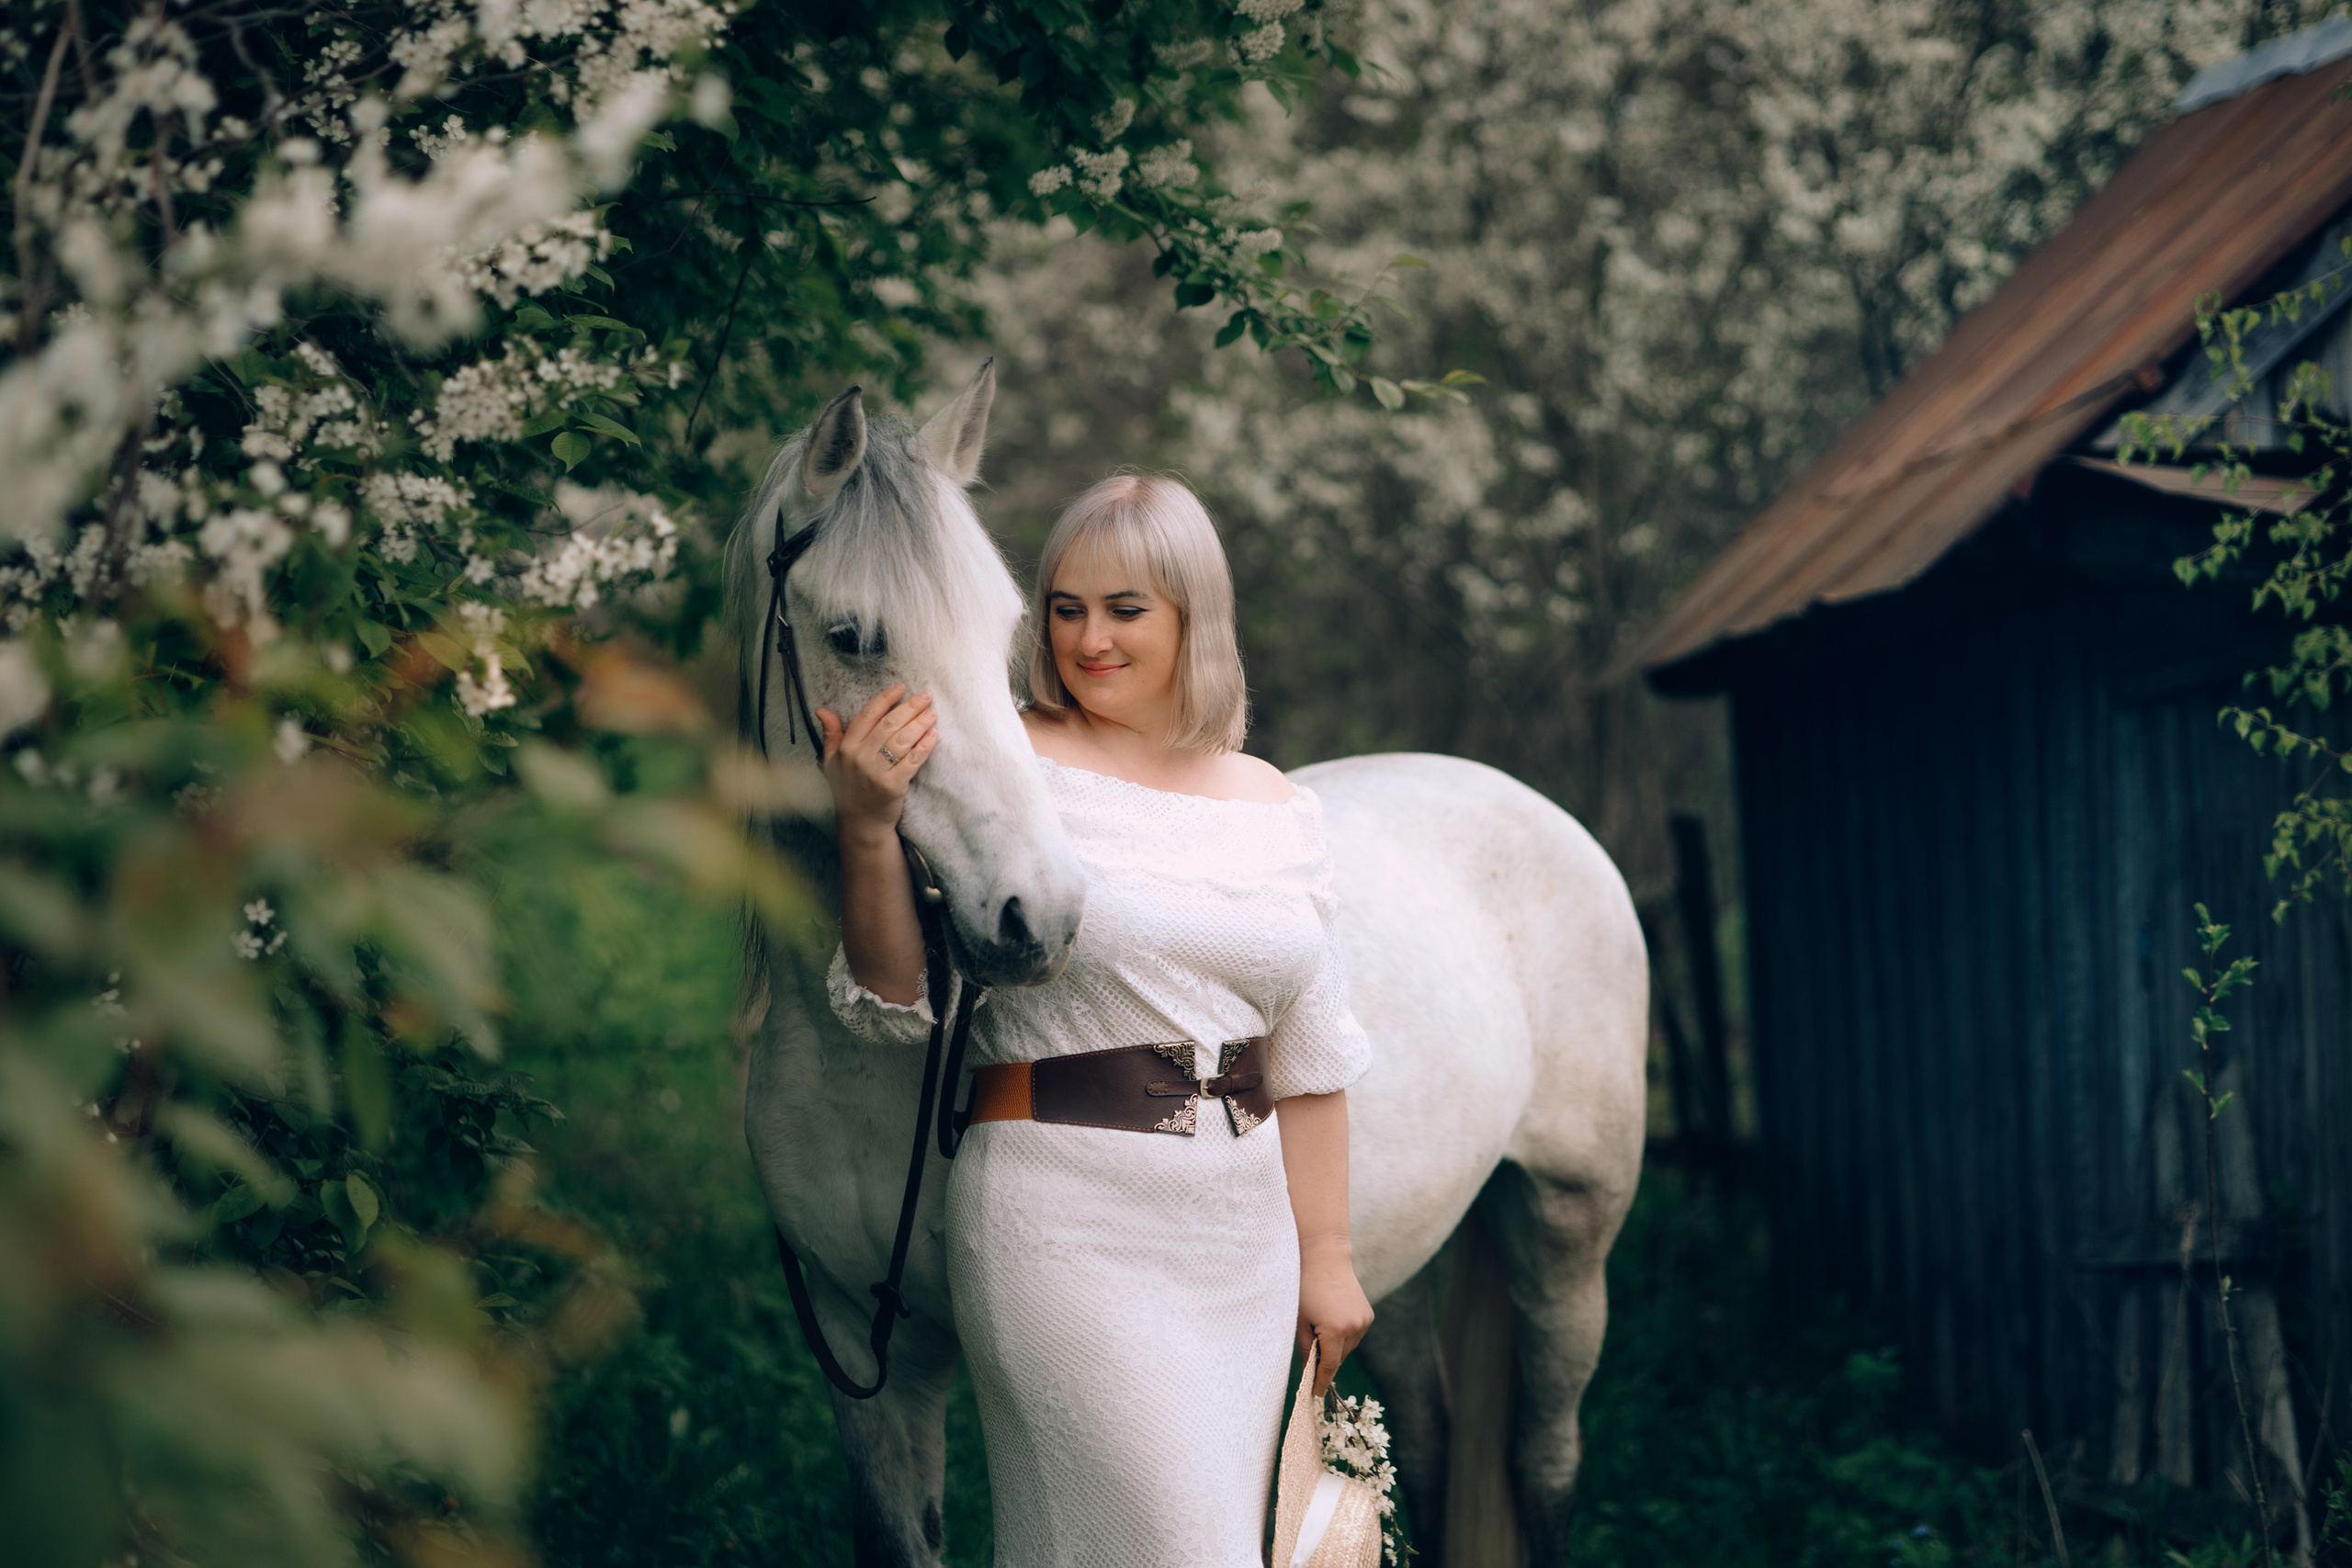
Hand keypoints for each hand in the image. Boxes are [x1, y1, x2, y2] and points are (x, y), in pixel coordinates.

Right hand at [816, 684, 937, 842]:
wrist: (861, 823)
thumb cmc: (848, 789)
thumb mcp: (832, 761)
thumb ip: (831, 734)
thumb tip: (822, 710)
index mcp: (847, 747)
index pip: (868, 715)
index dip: (885, 699)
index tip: (901, 687)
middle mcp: (860, 758)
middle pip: (888, 725)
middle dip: (909, 707)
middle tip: (926, 696)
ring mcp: (876, 772)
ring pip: (901, 740)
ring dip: (920, 724)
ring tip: (932, 712)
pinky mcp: (893, 786)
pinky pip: (911, 761)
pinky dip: (924, 747)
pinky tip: (933, 735)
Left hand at [1296, 1236, 1372, 1394]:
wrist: (1326, 1259)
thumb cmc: (1306, 1289)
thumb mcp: (1300, 1321)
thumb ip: (1306, 1348)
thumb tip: (1308, 1372)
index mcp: (1335, 1331)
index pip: (1329, 1366)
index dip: (1321, 1382)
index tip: (1315, 1394)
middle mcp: (1354, 1328)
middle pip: (1339, 1358)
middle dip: (1326, 1362)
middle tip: (1311, 1359)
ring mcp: (1363, 1321)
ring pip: (1348, 1348)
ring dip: (1335, 1348)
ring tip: (1321, 1330)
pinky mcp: (1368, 1315)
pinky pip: (1355, 1336)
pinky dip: (1344, 1336)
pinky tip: (1333, 1322)